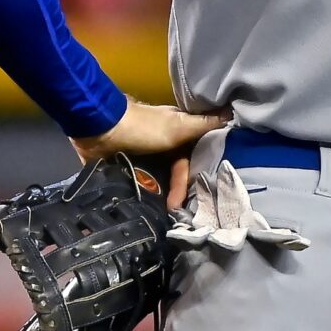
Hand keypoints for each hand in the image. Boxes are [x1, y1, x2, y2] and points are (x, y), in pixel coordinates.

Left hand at [72, 102, 226, 204]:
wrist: (99, 128)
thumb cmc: (143, 128)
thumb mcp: (178, 126)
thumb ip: (204, 124)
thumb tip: (231, 112)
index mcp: (176, 136)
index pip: (190, 163)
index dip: (191, 180)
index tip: (194, 201)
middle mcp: (160, 147)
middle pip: (173, 175)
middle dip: (175, 193)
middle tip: (172, 213)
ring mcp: (141, 157)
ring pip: (156, 182)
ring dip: (158, 198)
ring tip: (158, 218)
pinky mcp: (123, 166)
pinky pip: (136, 183)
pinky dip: (140, 195)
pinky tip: (141, 210)